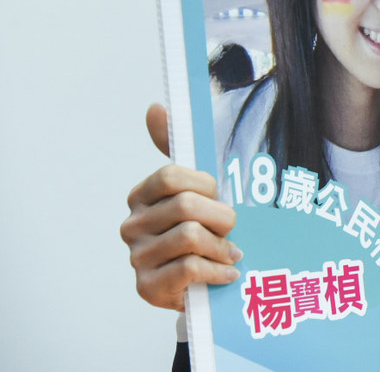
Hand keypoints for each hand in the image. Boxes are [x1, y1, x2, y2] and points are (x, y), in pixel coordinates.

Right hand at [119, 103, 240, 311]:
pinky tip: (227, 272)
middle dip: (222, 217)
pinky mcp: (147, 288)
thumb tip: (155, 108)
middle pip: (187, 206)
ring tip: (230, 252)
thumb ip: (177, 148)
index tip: (218, 195)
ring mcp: (137, 258)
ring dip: (221, 246)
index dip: (205, 185)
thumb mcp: (197, 188)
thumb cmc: (204, 228)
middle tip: (231, 228)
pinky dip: (217, 271)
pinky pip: (190, 269)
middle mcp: (132, 226)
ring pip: (191, 237)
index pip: (172, 176)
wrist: (202, 282)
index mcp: (141, 196)